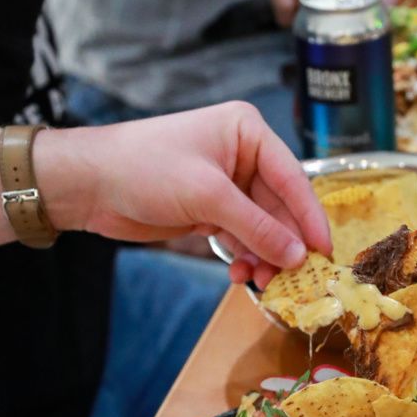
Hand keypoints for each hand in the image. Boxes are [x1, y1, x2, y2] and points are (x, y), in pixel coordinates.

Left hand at [33, 102, 330, 287]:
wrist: (90, 185)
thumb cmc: (145, 167)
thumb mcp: (207, 195)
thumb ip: (256, 226)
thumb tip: (298, 255)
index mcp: (248, 133)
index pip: (293, 178)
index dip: (310, 217)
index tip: (326, 250)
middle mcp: (243, 156)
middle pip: (281, 208)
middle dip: (286, 244)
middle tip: (297, 278)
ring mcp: (229, 186)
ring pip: (263, 228)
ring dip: (266, 256)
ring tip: (266, 283)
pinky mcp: (212, 211)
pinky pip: (243, 238)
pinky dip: (246, 258)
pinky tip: (242, 275)